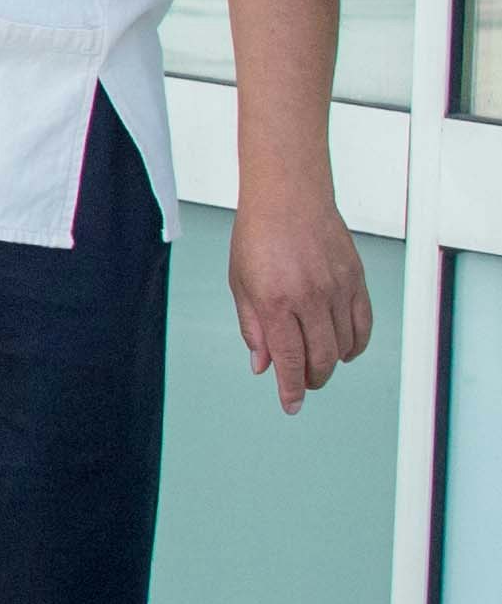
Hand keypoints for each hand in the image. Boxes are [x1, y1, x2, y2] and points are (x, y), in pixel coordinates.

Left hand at [231, 190, 372, 414]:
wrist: (288, 197)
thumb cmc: (257, 237)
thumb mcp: (240, 284)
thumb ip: (253, 328)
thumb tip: (263, 366)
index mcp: (275, 301)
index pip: (289, 359)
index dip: (291, 389)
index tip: (291, 406)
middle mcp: (310, 298)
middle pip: (320, 359)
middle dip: (310, 380)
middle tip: (301, 385)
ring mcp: (337, 289)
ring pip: (344, 346)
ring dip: (331, 363)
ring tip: (316, 365)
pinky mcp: (356, 280)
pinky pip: (363, 325)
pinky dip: (355, 344)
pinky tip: (343, 349)